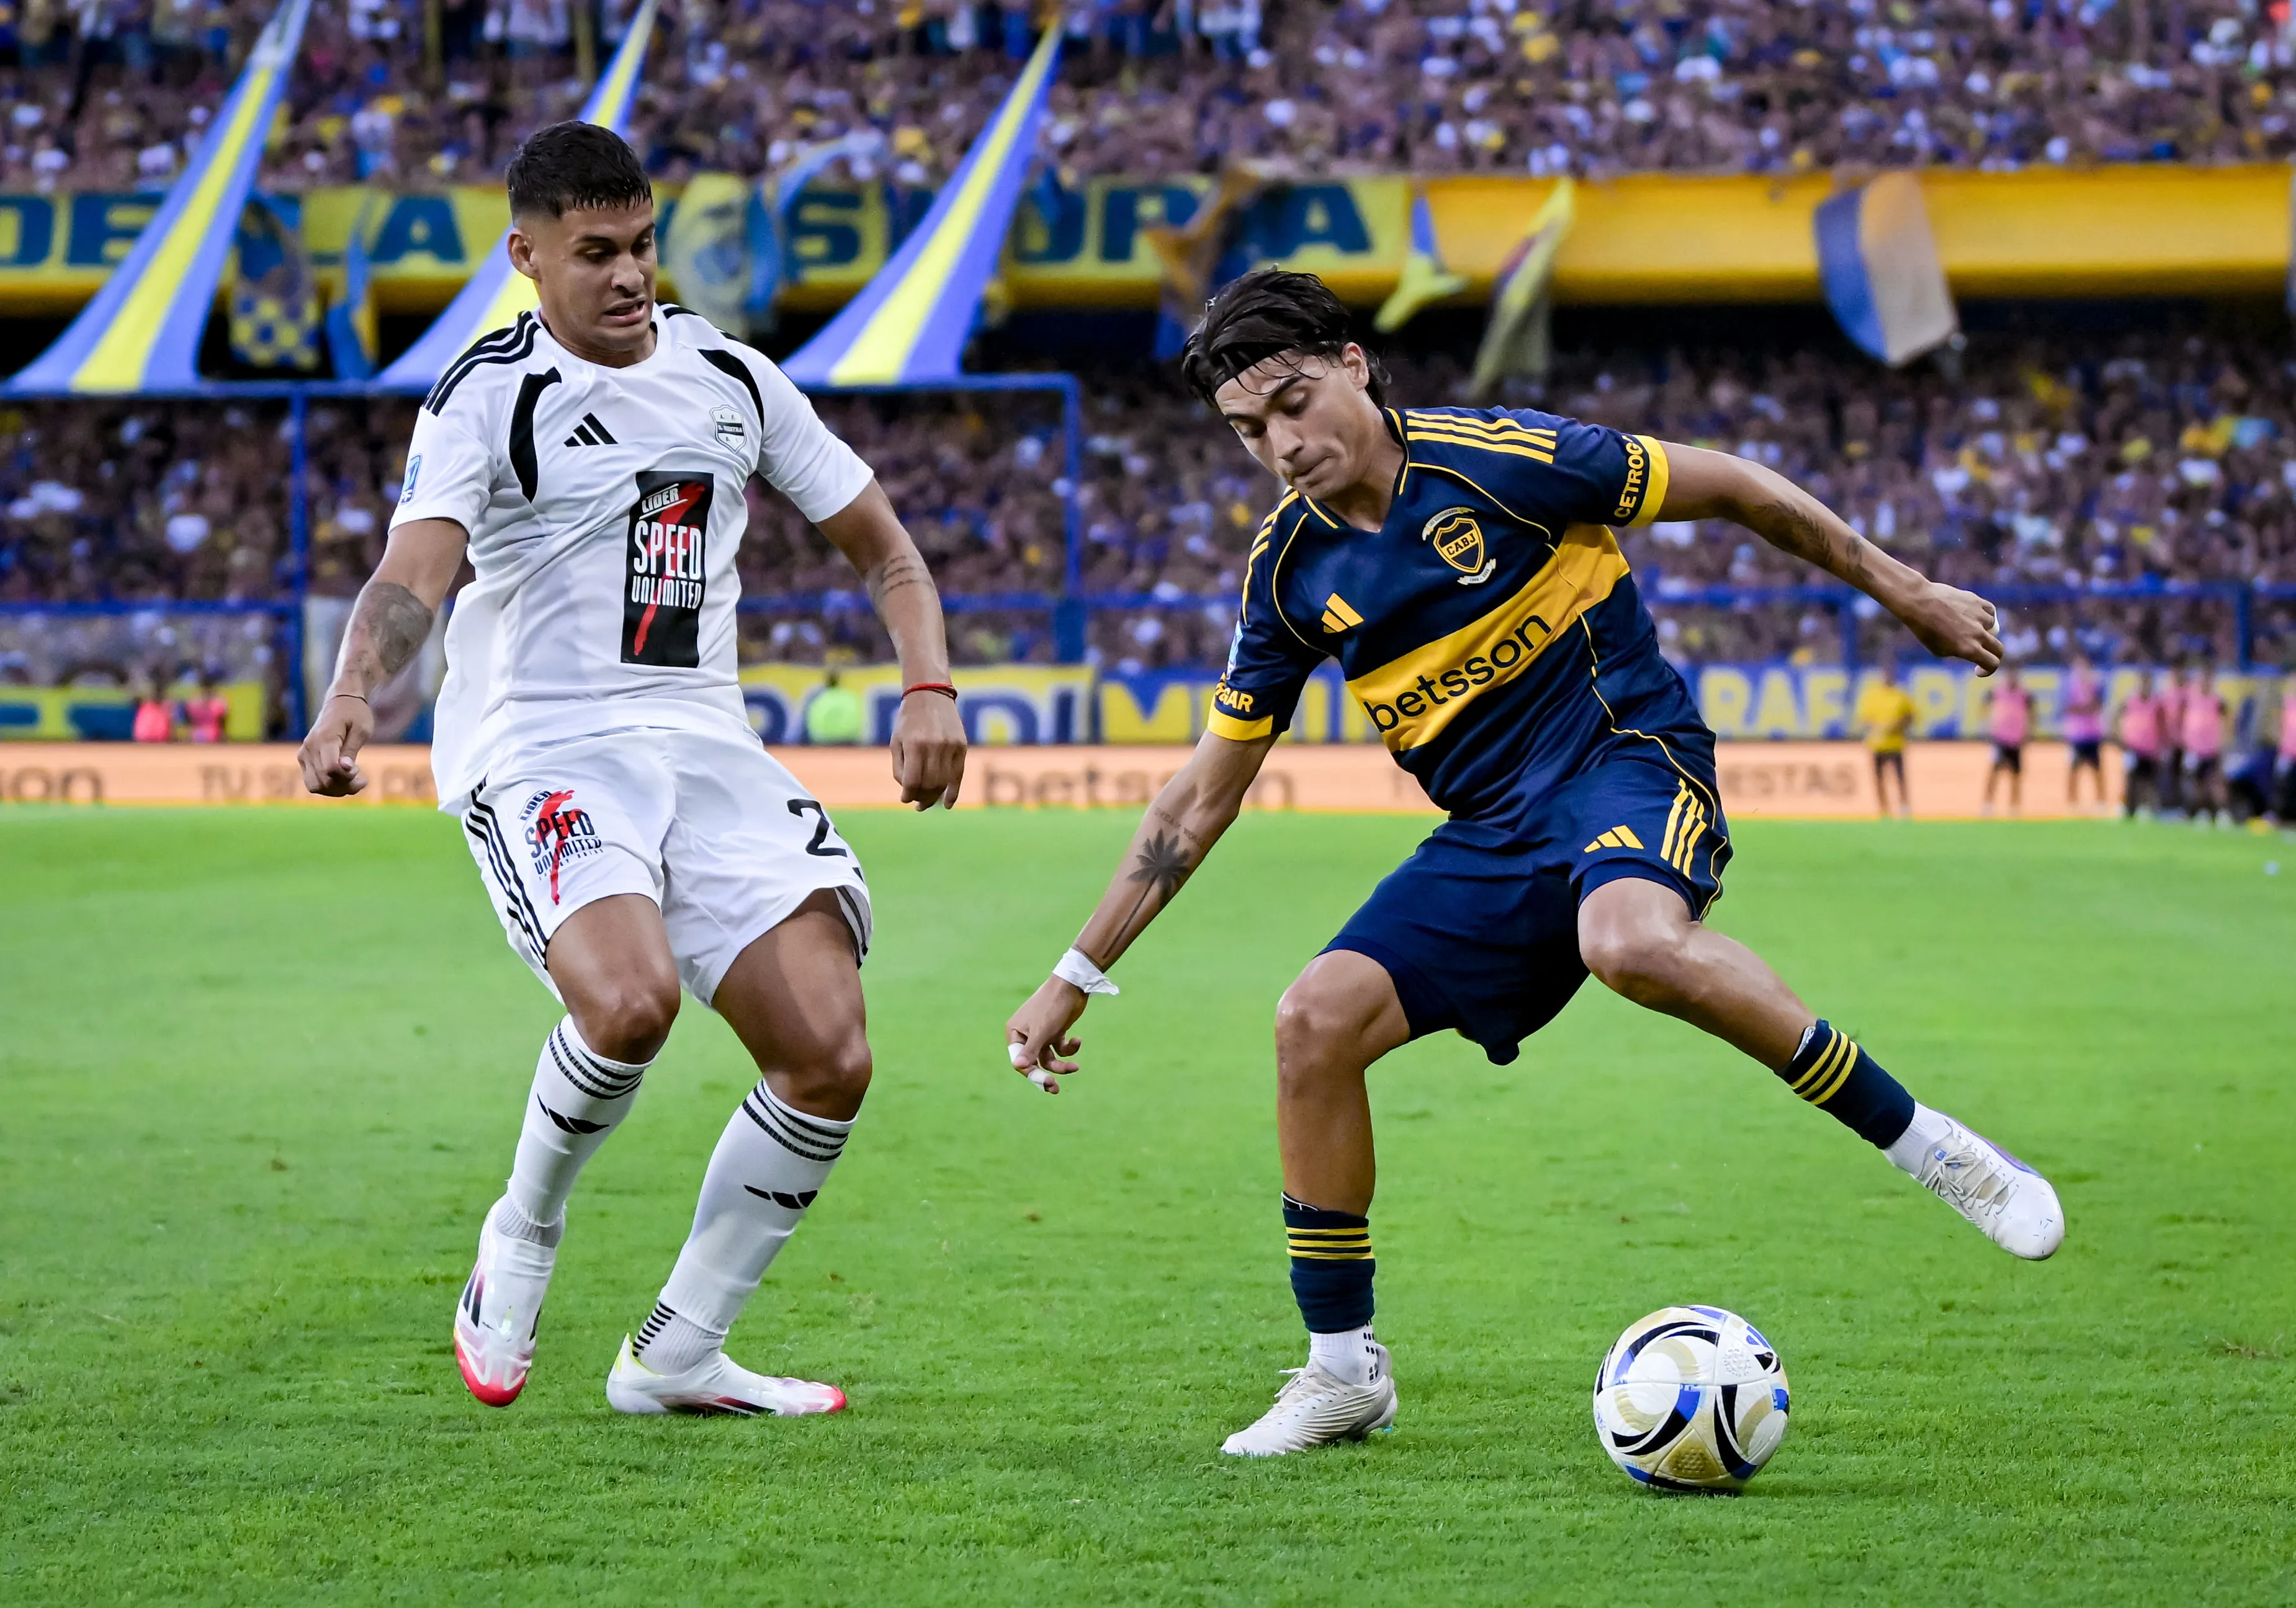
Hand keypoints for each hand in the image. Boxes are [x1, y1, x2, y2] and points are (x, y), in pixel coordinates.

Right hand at [297, 692, 374, 795]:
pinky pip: (312, 782)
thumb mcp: (362, 729)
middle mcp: (309, 748)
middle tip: (362, 780)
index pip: (331, 769)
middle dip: (345, 786)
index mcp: (324, 738)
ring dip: (335, 790)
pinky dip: (328, 786)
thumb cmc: (355, 714)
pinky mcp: (304, 758)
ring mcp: (304, 754)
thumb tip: (345, 769)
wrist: (340, 701)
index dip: (347, 777)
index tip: (360, 769)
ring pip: (315, 786)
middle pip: (323, 781)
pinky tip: (344, 779)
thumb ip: (352, 750)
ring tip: (354, 781)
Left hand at [891, 688, 965, 809]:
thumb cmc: (909, 721)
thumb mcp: (897, 742)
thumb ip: (900, 768)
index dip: (908, 795)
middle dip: (921, 797)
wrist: (930, 695)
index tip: (904, 799)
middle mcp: (934, 745)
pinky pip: (958, 775)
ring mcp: (951, 746)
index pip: (913, 780)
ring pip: (943, 782)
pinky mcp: (962, 746)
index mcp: (915, 744)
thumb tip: (908, 794)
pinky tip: (946, 804)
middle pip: (929, 784)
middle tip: (916, 803)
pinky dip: (953, 792)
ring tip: (926, 802)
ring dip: (934, 796)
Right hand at [1005, 976, 1086, 1094]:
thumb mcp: (1041, 1032)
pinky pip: (1060, 1049)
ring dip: (1062, 1064)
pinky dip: (1069, 1048)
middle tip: (1055, 1089)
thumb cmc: (1052, 1006)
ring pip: (1049, 1058)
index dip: (1032, 1074)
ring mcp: (1041, 1034)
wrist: (1073, 986)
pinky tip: (1077, 1040)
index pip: (1020, 1061)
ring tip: (1075, 1067)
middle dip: (1046, 1075)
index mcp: (1015, 1033)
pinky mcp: (1055, 1032)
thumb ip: (1030, 1051)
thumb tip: (1017, 1066)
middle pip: (1033, 1063)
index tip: (1047, 1083)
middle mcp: (1026, 1035)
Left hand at [1894, 579, 2002, 674]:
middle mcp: (1978, 634)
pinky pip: (1990, 612)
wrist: (1918, 602)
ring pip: (1992, 628)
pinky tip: (1974, 616)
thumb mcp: (1938, 650)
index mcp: (1968, 649)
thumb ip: (1959, 652)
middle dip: (1993, 655)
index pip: (1992, 663)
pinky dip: (1985, 616)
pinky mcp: (1978, 602)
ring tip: (1966, 627)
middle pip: (1998, 649)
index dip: (1988, 670)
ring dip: (1984, 631)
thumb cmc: (1924, 628)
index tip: (1979, 670)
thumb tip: (1970, 651)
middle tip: (1983, 654)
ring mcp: (1980, 617)